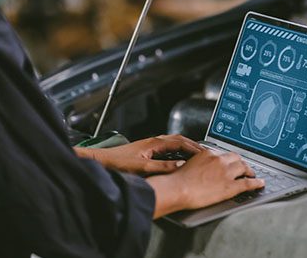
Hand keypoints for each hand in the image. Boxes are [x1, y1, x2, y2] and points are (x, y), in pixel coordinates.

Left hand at [74, 134, 201, 175]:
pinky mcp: (145, 150)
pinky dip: (175, 151)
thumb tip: (180, 166)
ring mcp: (149, 145)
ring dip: (184, 147)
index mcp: (154, 143)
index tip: (205, 153)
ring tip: (194, 155)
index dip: (193, 147)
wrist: (102, 162)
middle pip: (178, 139)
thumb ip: (162, 167)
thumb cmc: (117, 163)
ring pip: (172, 143)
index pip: (180, 142)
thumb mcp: (143, 167)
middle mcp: (153, 141)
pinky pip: (166, 148)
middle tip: (204, 152)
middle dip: (192, 145)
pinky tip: (176, 159)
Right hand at [146, 149, 264, 217]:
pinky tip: (260, 183)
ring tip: (252, 174)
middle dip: (241, 162)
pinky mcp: (230, 186)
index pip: (223, 154)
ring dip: (249, 170)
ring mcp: (226, 172)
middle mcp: (219, 160)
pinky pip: (248, 182)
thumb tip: (202, 168)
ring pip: (244, 167)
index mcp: (208, 154)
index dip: (229, 159)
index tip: (230, 162)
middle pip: (236, 158)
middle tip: (243, 167)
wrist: (177, 189)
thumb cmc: (177, 180)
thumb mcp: (188, 165)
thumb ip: (198, 163)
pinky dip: (256, 182)